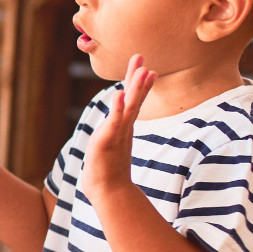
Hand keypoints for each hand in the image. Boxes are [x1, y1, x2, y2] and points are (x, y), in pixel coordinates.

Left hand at [82, 54, 155, 201]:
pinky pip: (113, 123)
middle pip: (133, 100)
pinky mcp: (107, 142)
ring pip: (128, 108)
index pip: (132, 101)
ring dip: (134, 89)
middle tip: (142, 59)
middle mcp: (123, 128)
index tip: (145, 66)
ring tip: (141, 71)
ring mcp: (117, 135)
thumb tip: (116, 129)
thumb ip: (114, 134)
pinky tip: (118, 95)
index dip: (138, 84)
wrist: (109, 193)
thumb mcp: (111, 146)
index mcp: (123, 127)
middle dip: (138, 79)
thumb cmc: (108, 170)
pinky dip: (116, 109)